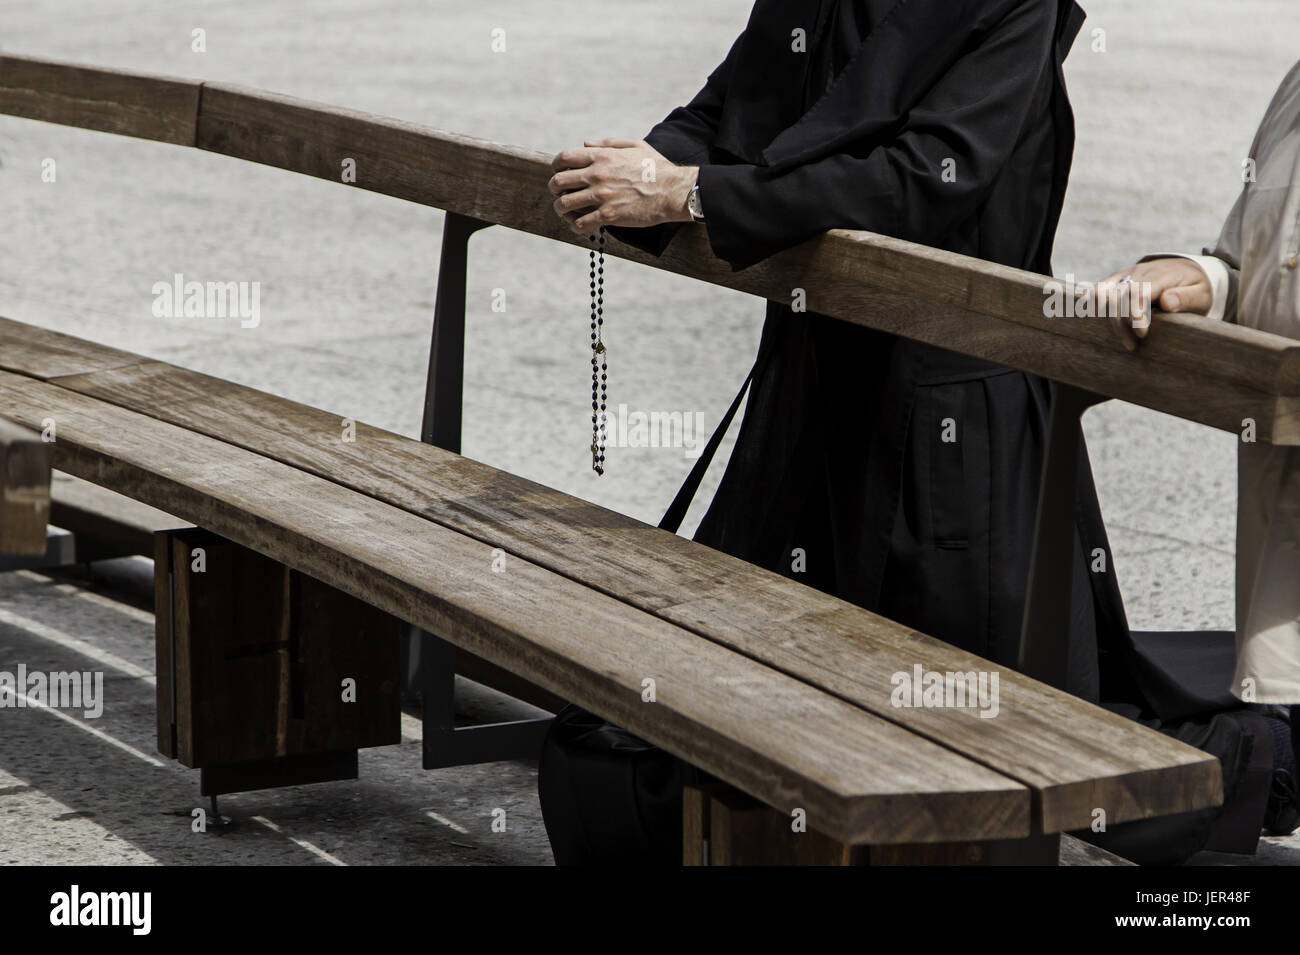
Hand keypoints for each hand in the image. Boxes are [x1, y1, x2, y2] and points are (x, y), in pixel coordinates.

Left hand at [548, 138, 697, 233]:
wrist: (673, 190)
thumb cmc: (656, 167)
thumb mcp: (634, 146)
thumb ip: (607, 144)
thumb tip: (586, 143)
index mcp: (601, 156)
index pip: (563, 158)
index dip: (556, 166)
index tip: (560, 172)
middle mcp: (597, 175)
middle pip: (558, 181)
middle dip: (555, 188)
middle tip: (560, 194)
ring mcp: (601, 196)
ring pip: (564, 204)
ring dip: (561, 209)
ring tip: (567, 212)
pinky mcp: (608, 216)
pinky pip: (580, 224)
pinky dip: (575, 226)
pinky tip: (580, 225)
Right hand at [1084, 258, 1213, 350]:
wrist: (1185, 269)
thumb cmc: (1194, 287)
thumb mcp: (1200, 293)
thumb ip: (1185, 298)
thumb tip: (1167, 303)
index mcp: (1160, 275)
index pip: (1140, 292)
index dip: (1136, 314)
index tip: (1142, 334)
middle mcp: (1139, 272)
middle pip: (1118, 297)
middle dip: (1121, 324)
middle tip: (1132, 345)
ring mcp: (1124, 274)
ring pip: (1103, 293)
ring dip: (1106, 318)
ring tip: (1120, 337)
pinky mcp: (1115, 279)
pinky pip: (1098, 290)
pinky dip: (1093, 305)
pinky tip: (1097, 320)